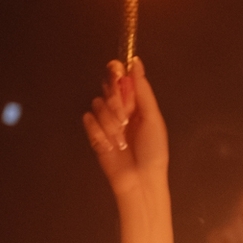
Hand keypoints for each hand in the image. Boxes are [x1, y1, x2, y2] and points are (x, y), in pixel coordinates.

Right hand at [82, 57, 168, 199]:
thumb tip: (136, 62)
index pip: (122, 78)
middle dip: (116, 101)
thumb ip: (142, 90)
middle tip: (125, 117)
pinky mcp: (94, 134)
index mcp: (137, 103)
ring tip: (121, 139)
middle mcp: (121, 109)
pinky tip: (110, 145)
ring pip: (97, 104)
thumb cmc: (153, 150)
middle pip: (107, 88)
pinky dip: (99, 133)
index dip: (118, 74)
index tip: (117, 71)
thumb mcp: (152, 118)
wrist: (140, 180)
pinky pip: (89, 121)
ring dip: (110, 122)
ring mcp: (106, 121)